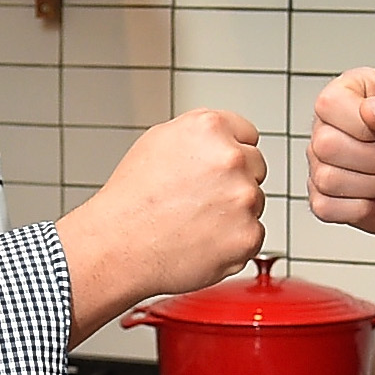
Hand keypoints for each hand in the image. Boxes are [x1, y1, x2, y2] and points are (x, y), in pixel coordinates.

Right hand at [63, 109, 266, 334]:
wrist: (118, 246)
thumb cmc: (131, 199)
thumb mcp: (158, 141)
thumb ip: (201, 134)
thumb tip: (224, 138)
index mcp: (210, 128)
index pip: (247, 135)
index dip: (228, 153)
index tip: (212, 170)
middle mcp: (231, 158)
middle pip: (256, 168)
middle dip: (234, 182)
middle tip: (198, 199)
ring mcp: (244, 198)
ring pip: (255, 203)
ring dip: (234, 213)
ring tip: (194, 221)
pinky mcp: (248, 235)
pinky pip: (252, 236)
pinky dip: (233, 242)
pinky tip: (201, 240)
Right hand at [309, 68, 374, 243]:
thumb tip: (372, 112)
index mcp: (357, 90)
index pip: (330, 104)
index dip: (364, 126)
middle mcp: (335, 123)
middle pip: (325, 144)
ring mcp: (328, 161)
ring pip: (326, 178)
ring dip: (373, 184)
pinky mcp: (328, 197)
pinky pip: (324, 207)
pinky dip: (361, 208)